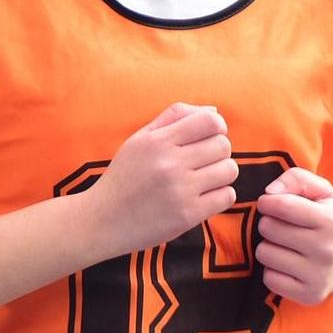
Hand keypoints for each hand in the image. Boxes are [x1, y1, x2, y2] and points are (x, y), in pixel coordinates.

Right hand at [86, 103, 237, 257]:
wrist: (102, 220)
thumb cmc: (124, 177)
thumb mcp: (140, 140)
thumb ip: (174, 118)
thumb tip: (214, 113)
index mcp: (157, 141)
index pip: (209, 121)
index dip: (217, 127)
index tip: (209, 137)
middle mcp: (170, 163)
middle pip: (223, 146)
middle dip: (219, 151)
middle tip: (204, 162)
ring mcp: (180, 190)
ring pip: (229, 170)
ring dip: (222, 173)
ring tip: (205, 179)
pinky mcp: (187, 215)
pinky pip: (227, 196)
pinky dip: (221, 195)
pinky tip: (204, 196)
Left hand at [254, 168, 332, 304]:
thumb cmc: (325, 218)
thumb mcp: (320, 191)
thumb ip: (295, 178)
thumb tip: (270, 193)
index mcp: (331, 221)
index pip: (282, 205)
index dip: (268, 202)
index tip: (269, 203)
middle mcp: (327, 250)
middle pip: (268, 229)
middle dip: (269, 223)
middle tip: (282, 226)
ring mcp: (318, 276)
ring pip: (264, 254)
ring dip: (269, 247)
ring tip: (285, 245)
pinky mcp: (309, 295)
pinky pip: (269, 278)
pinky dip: (273, 270)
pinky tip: (287, 264)